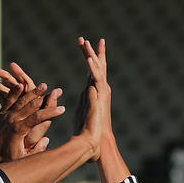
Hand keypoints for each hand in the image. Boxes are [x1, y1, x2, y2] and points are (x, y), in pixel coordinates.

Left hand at [0, 65, 64, 163]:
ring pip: (21, 100)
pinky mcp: (2, 113)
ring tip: (43, 85)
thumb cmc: (7, 157)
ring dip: (33, 92)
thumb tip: (46, 140)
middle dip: (44, 98)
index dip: (50, 113)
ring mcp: (6, 115)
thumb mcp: (22, 157)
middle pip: (31, 105)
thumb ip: (36, 150)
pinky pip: (8, 100)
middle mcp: (13, 120)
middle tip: (55, 91)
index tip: (62, 109)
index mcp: (19, 130)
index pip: (38, 118)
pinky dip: (15, 92)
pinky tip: (21, 85)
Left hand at [75, 37, 110, 160]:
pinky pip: (97, 80)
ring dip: (91, 56)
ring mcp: (101, 93)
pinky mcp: (101, 98)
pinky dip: (93, 69)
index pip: (90, 71)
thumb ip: (84, 102)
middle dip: (90, 51)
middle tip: (83, 39)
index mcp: (94, 92)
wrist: (93, 143)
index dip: (87, 58)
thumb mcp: (82, 113)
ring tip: (85, 43)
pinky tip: (89, 60)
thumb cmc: (87, 133)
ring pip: (97, 70)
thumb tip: (84, 96)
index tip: (83, 44)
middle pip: (95, 66)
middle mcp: (100, 90)